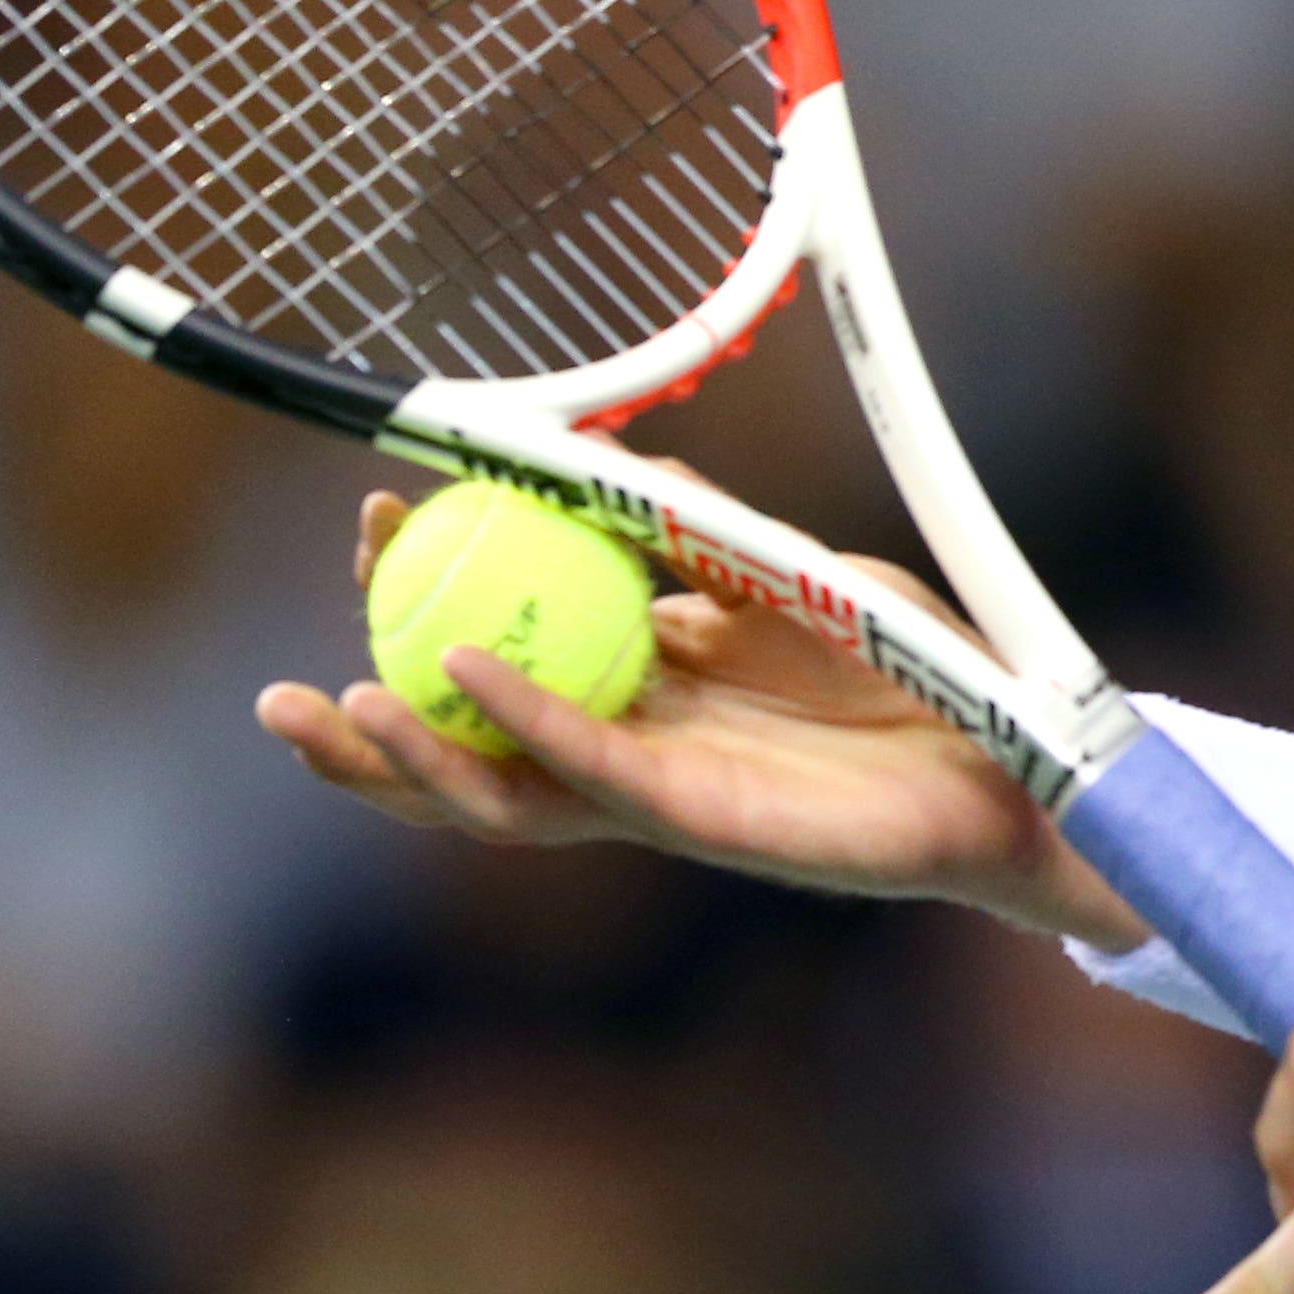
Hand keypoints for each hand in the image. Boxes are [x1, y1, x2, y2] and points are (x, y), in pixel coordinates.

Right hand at [253, 488, 1132, 933]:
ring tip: (319, 710)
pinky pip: (585, 772)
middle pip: (464, 757)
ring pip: (495, 795)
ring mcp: (660, 795)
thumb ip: (704, 539)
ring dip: (400, 757)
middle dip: (364, 727)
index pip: (495, 660)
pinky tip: (452, 681)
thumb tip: (623, 475)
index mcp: (645, 696)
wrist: (1014, 751)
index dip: (422, 604)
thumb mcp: (795, 579)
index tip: (373, 524)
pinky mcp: (702, 819)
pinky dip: (514, 726)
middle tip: (278, 679)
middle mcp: (634, 755)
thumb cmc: (916, 673)